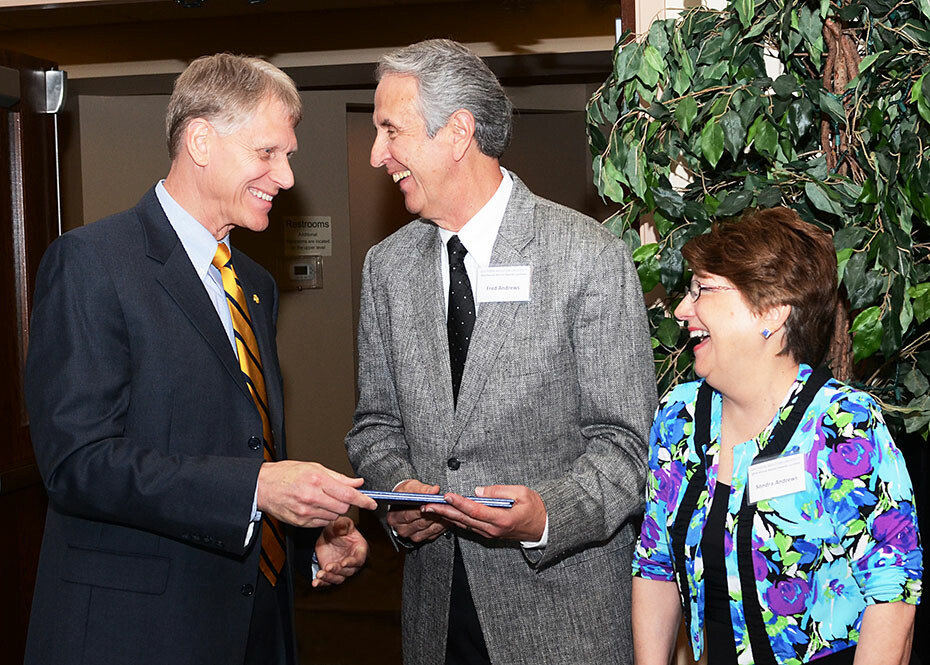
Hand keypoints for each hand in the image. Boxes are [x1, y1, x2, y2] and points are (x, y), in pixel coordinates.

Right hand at [257, 461, 376, 527]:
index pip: (347, 493)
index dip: (363, 500)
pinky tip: (316, 506)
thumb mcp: (314, 468)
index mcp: (316, 480)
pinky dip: (324, 516)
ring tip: (323, 498)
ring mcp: (306, 512)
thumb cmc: (286, 474)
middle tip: (339, 495)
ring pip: (334, 516)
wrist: (262, 486)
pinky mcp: (301, 522)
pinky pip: (322, 522)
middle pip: (343, 507)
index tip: (372, 503)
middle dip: (346, 502)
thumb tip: (357, 482)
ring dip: (335, 509)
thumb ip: (339, 477)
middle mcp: (312, 497)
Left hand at [312, 516, 368, 587]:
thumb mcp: (341, 523)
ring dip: (329, 578)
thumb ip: (343, 524)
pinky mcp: (331, 573)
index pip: (359, 560)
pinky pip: (328, 581)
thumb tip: (342, 528)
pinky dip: (322, 583)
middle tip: (328, 567)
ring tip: (320, 575)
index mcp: (359, 550)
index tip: (343, 563)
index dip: (352, 562)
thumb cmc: (339, 528)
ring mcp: (341, 569)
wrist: (328, 534)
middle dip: (338, 570)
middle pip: (348, 571)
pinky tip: (315, 582)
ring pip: (338, 578)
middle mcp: (352, 562)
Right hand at [385, 479, 447, 543]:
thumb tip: (434, 490)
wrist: (405, 502)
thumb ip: (422, 489)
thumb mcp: (410, 487)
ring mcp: (411, 535)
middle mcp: (401, 528)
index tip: (433, 502)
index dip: (422, 509)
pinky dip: (441, 525)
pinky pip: (433, 533)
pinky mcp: (420, 538)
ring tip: (448, 510)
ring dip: (440, 519)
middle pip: (421, 522)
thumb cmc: (406, 494)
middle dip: (435, 513)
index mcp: (394, 516)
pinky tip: (446, 517)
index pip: (409, 514)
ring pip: (429, 528)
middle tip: (445, 505)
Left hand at [422, 485, 545, 540]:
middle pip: (464, 519)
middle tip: (427, 505)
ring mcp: (489, 533)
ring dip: (446, 516)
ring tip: (430, 509)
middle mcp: (493, 529)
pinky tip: (445, 514)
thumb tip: (478, 491)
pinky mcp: (488, 533)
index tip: (447, 496)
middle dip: (444, 512)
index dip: (460, 503)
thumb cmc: (535, 508)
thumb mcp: (522, 493)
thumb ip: (499, 491)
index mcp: (502, 519)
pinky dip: (455, 519)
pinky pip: (468, 526)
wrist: (543, 527)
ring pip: (463, 524)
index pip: (476, 511)